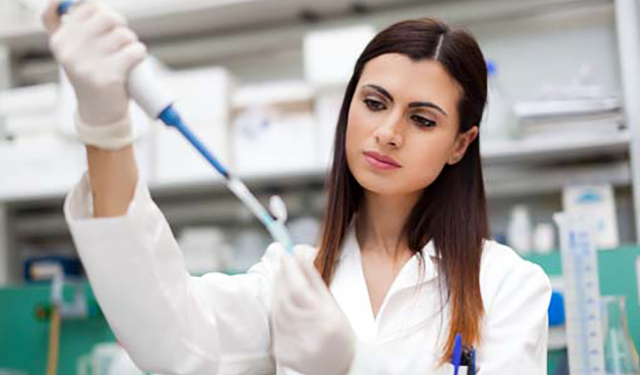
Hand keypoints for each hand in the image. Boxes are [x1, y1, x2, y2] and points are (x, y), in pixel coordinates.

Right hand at [42, 0, 145, 124]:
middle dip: (121, 26)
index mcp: (59, 41)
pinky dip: (140, 54)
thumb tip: (57, 1)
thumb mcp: (71, 50)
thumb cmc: (90, 75)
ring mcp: (87, 65)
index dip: (105, 14)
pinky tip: (134, 63)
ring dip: (131, 43)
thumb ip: (60, 24)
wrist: (98, 113)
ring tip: (126, 55)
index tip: (107, 28)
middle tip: (122, 40)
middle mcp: (69, 52)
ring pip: (124, 35)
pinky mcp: (108, 77)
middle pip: (108, 17)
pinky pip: (135, 51)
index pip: (88, 7)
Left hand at [271, 251, 355, 374]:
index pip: (300, 289)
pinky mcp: (284, 354)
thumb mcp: (333, 305)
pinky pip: (275, 325)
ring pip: (277, 311)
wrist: (339, 368)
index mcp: (328, 322)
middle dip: (281, 277)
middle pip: (285, 299)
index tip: (285, 253)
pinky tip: (281, 302)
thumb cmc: (338, 333)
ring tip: (281, 279)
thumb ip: (315, 279)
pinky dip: (276, 310)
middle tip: (282, 262)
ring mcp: (295, 347)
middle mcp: (311, 336)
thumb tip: (300, 253)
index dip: (289, 269)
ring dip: (276, 291)